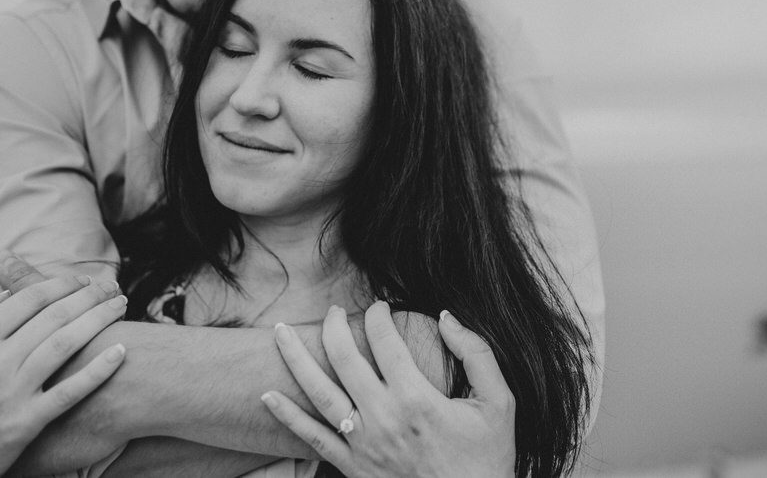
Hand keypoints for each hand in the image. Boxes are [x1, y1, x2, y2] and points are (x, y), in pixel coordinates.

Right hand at [0, 267, 127, 477]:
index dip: (63, 285)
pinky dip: (98, 370)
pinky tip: (120, 351)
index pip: (29, 299)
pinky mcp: (25, 423)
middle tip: (113, 287)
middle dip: (90, 296)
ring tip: (120, 307)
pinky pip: (69, 392)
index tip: (85, 280)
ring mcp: (11, 393)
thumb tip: (10, 293)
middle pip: (54, 317)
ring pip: (65, 345)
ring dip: (99, 320)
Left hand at [262, 301, 515, 477]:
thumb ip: (477, 354)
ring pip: (319, 393)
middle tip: (332, 310)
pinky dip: (287, 417)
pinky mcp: (352, 467)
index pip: (385, 342)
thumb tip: (447, 317)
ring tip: (280, 332)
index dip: (378, 315)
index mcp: (418, 399)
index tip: (380, 305)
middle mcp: (383, 418)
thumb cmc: (488, 457)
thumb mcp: (499, 403)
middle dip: (334, 326)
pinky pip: (312, 439)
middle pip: (345, 359)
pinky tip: (267, 396)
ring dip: (296, 359)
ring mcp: (363, 445)